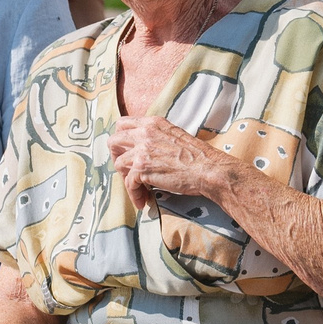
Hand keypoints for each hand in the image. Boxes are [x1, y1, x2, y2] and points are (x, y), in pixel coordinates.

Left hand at [106, 116, 225, 210]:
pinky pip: (128, 182)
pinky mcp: (143, 167)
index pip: (123, 124)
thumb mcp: (174, 136)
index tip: (126, 153)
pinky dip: (134, 194)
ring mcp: (142, 149)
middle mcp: (145, 132)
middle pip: (113, 141)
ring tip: (138, 190)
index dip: (121, 141)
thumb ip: (157, 137)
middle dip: (116, 158)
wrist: (209, 169)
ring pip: (119, 164)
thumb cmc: (198, 157)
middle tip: (126, 172)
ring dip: (126, 179)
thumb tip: (145, 149)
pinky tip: (142, 200)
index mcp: (153, 123)